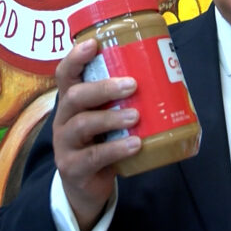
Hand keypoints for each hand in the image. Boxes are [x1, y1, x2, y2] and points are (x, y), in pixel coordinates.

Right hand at [52, 38, 141, 230]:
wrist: (86, 187)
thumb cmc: (102, 143)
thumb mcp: (106, 118)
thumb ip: (122, 101)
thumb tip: (167, 75)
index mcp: (71, 102)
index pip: (65, 73)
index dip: (76, 57)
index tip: (93, 44)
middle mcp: (63, 119)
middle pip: (74, 96)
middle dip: (103, 88)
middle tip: (131, 84)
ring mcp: (65, 144)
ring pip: (82, 124)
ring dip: (111, 118)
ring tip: (136, 116)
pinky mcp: (73, 167)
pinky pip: (94, 156)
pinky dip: (117, 148)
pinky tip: (135, 144)